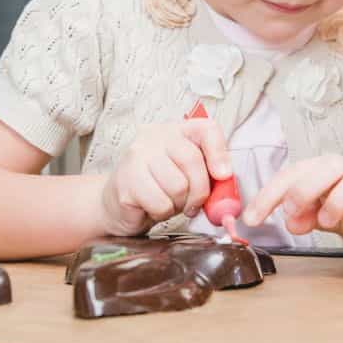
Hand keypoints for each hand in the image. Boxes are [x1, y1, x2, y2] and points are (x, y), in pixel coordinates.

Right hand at [99, 119, 229, 235]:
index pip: (206, 129)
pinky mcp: (126, 181)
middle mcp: (153, 137)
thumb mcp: (187, 174)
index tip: (224, 175)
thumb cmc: (158, 188)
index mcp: (174, 131)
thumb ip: (208, 172)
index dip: (220, 152)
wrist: (115, 204)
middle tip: (192, 203)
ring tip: (167, 202)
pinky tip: (152, 208)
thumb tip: (226, 178)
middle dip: (199, 190)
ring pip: (178, 186)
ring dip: (179, 204)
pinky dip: (163, 213)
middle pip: (192, 161)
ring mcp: (136, 157)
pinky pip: (162, 203)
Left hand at [243, 154, 342, 255]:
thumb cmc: (338, 209)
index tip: (251, 220)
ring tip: (325, 223)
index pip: (293, 173)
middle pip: (330, 165)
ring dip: (337, 204)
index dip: (269, 195)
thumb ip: (298, 214)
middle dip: (305, 189)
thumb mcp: (311, 211)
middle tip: (290, 212)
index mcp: (323, 168)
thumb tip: (292, 221)